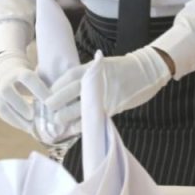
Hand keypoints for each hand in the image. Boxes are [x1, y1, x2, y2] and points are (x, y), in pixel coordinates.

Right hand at [0, 50, 49, 133]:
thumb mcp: (33, 71)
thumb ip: (44, 82)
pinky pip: (2, 114)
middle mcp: (3, 80)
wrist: (1, 69)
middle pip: (8, 92)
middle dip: (21, 105)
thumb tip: (61, 98)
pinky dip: (15, 122)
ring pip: (2, 106)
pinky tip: (26, 128)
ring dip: (18, 119)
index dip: (39, 89)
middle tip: (34, 116)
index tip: (51, 102)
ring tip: (32, 128)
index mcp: (17, 70)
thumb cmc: (25, 73)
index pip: (27, 78)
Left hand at [45, 46, 171, 123]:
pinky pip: (95, 116)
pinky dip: (84, 124)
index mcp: (94, 68)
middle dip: (58, 100)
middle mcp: (99, 80)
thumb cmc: (122, 69)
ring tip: (58, 120)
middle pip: (73, 91)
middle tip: (47, 108)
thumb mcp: (103, 66)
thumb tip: (67, 87)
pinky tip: (75, 128)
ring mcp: (107, 94)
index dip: (57, 85)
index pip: (70, 76)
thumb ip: (88, 75)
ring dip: (68, 115)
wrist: (147, 72)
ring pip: (82, 106)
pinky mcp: (114, 106)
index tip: (47, 94)